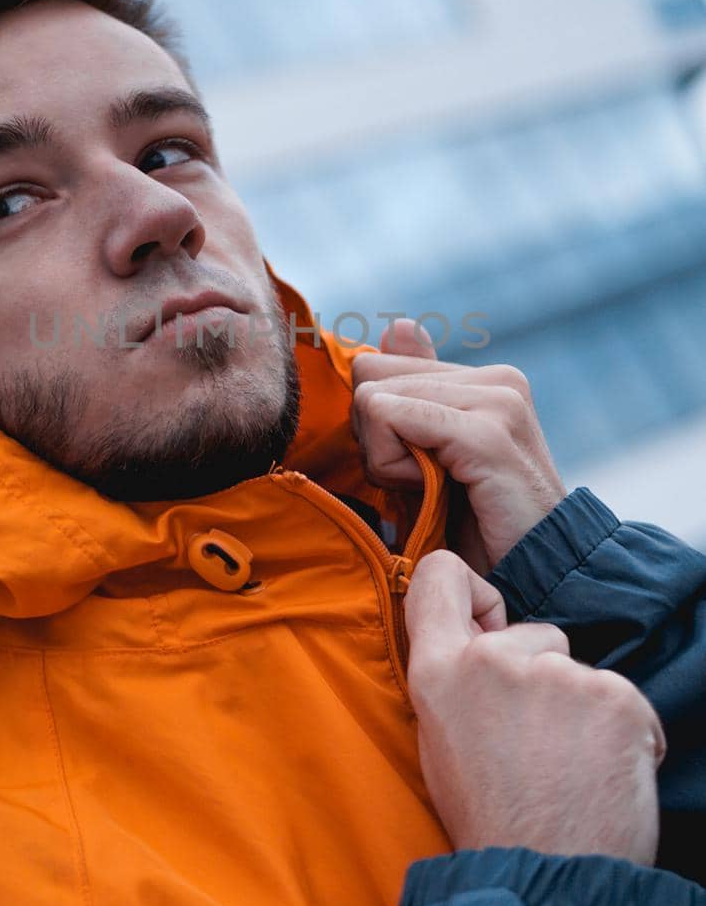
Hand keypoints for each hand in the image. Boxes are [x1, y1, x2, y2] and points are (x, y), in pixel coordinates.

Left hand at [350, 318, 566, 569]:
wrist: (535, 580)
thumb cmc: (479, 530)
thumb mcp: (435, 457)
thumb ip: (418, 392)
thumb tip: (398, 326)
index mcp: (486, 379)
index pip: (377, 366)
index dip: (378, 426)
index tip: (416, 468)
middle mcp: (498, 378)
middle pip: (369, 376)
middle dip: (376, 438)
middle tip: (423, 482)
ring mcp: (499, 400)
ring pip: (373, 399)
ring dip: (386, 459)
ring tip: (438, 491)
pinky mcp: (489, 432)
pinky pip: (391, 418)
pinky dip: (392, 465)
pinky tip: (437, 493)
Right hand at [405, 551, 666, 864]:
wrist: (546, 884)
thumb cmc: (492, 824)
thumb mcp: (439, 743)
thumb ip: (455, 682)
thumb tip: (478, 643)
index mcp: (440, 671)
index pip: (440, 575)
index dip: (471, 592)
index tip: (489, 620)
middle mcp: (494, 659)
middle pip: (534, 632)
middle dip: (543, 675)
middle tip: (536, 746)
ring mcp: (557, 675)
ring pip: (580, 672)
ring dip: (583, 711)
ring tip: (569, 771)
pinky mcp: (615, 696)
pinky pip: (624, 700)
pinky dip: (624, 735)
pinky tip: (603, 777)